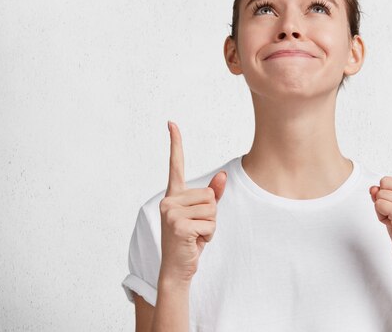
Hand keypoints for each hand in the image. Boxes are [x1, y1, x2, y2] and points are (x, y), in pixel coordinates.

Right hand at [158, 120, 226, 284]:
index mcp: (174, 195)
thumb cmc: (190, 240)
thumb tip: (222, 176)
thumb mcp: (203, 215)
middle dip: (211, 215)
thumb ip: (212, 195)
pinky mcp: (178, 225)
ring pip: (212, 209)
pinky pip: (210, 224)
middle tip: (196, 229)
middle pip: (210, 195)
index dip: (175, 143)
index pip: (175, 165)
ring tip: (195, 236)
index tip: (171, 123)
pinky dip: (208, 236)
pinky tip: (195, 243)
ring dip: (210, 226)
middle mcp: (169, 200)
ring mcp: (171, 212)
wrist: (176, 269)